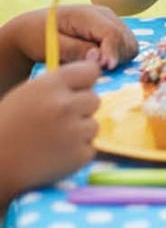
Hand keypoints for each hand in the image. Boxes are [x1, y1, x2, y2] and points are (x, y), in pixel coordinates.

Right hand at [0, 60, 100, 201]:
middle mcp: (65, 105)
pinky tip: (55, 156)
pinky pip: (89, 149)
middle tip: (58, 122)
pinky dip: (76, 154)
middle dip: (80, 110)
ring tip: (53, 141)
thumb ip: (56, 85)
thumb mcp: (26, 95)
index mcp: (52, 85)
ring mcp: (74, 131)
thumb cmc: (7, 128)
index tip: (77, 92)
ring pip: (93, 125)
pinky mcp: (77, 156)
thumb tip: (87, 81)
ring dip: (79, 133)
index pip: (91, 71)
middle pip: (95, 100)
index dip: (84, 83)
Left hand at [5, 5, 136, 71]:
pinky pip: (124, 46)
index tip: (106, 69)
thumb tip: (98, 59)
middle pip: (125, 39)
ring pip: (129, 43)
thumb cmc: (38, 35)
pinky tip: (100, 64)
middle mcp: (105, 15)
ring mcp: (110, 22)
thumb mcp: (51, 45)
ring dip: (118, 58)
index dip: (112, 52)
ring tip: (97, 69)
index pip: (112, 33)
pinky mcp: (111, 31)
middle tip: (98, 72)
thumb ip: (75, 50)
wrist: (34, 27)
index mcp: (89, 15)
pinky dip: (117, 57)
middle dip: (116, 57)